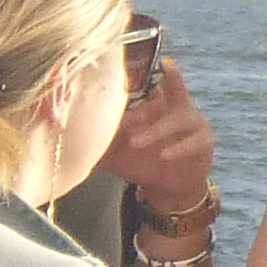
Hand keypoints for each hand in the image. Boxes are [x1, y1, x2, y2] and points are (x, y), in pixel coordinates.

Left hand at [103, 50, 217, 232]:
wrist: (165, 187)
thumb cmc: (138, 159)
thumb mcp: (112, 149)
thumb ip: (93, 138)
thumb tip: (62, 132)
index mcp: (153, 102)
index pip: (148, 83)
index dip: (137, 81)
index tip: (120, 79)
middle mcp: (176, 106)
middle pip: (165, 95)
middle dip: (143, 107)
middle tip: (122, 122)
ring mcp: (193, 122)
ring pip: (178, 118)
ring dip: (156, 129)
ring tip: (136, 141)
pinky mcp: (204, 141)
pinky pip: (194, 141)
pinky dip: (179, 147)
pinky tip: (165, 153)